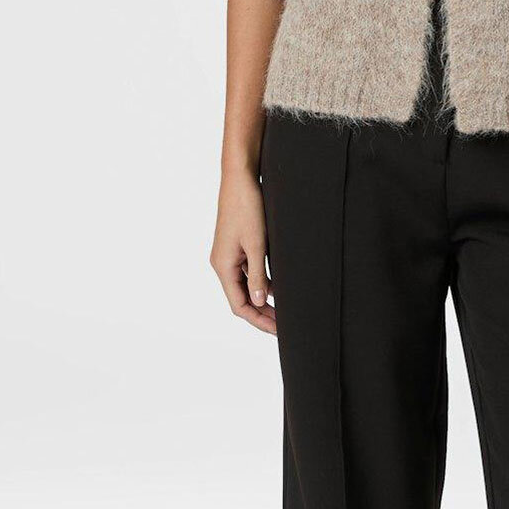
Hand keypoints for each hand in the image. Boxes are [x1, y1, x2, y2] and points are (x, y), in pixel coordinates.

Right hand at [211, 170, 276, 334]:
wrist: (240, 178)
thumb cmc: (247, 207)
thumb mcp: (257, 243)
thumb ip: (258, 274)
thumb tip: (261, 301)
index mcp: (223, 266)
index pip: (239, 305)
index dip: (258, 320)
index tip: (278, 331)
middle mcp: (223, 264)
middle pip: (242, 299)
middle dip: (263, 314)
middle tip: (285, 327)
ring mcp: (230, 255)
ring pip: (247, 287)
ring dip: (264, 300)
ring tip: (285, 312)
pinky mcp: (238, 246)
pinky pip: (249, 272)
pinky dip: (263, 283)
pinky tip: (280, 289)